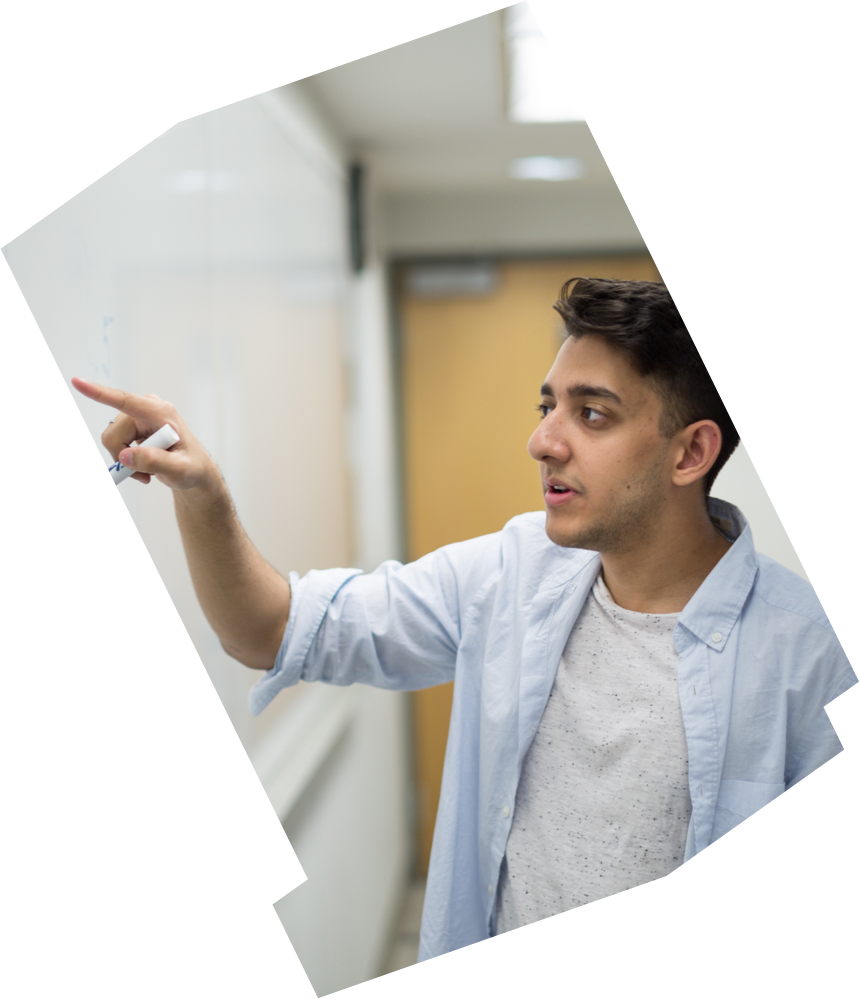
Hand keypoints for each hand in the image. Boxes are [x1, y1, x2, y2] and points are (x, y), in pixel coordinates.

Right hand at [72, 377, 217, 490]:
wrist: (193, 471)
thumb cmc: (192, 467)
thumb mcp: (180, 470)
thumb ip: (155, 461)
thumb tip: (125, 455)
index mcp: (160, 412)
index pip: (126, 400)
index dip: (100, 392)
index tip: (76, 381)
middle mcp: (147, 409)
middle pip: (114, 433)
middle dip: (123, 457)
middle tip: (145, 475)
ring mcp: (138, 417)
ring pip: (111, 440)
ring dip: (125, 461)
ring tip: (147, 472)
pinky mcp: (132, 426)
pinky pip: (114, 445)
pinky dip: (125, 461)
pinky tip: (143, 469)